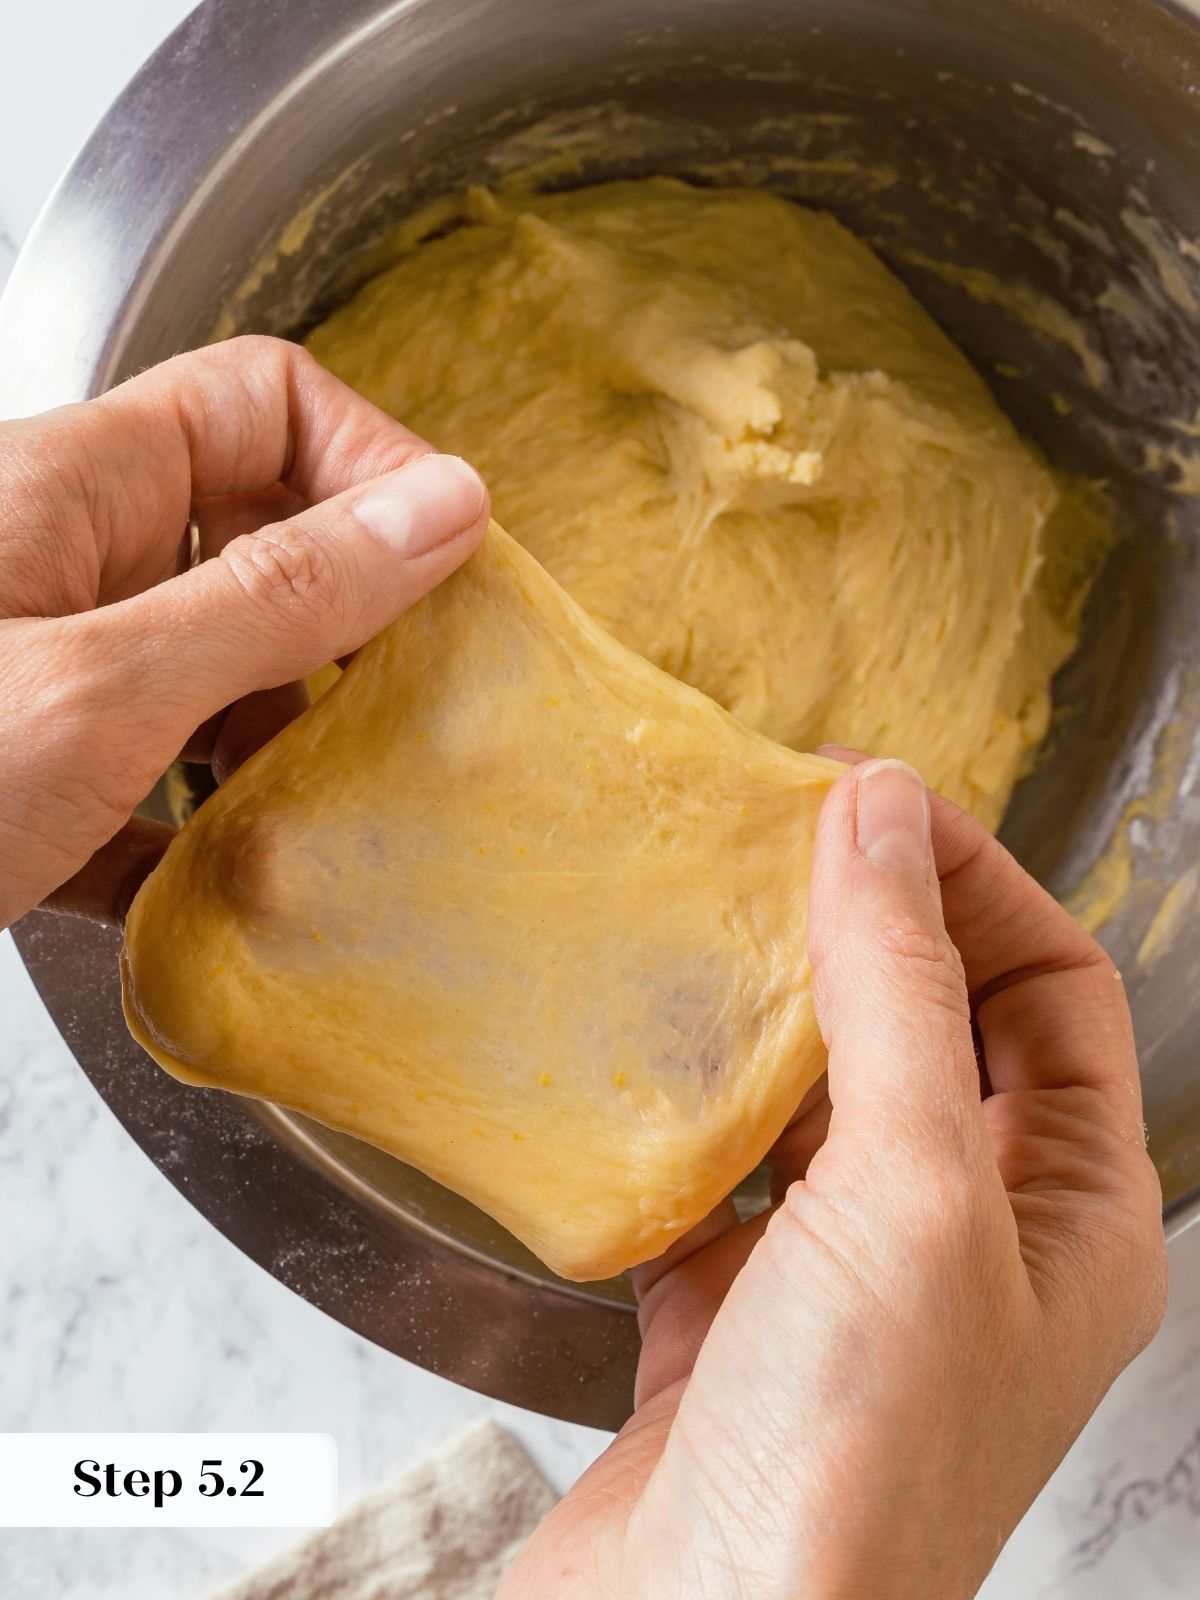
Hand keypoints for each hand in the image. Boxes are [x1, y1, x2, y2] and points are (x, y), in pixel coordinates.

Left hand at [0, 335, 488, 929]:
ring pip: (216, 667)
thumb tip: (441, 510)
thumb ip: (281, 593)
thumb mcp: (107, 683)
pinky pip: (156, 780)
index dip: (371, 461)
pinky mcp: (34, 780)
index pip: (268, 398)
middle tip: (415, 697)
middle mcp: (64, 563)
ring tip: (328, 808)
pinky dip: (204, 831)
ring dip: (282, 738)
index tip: (446, 563)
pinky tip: (226, 888)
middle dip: (347, 616)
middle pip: (255, 534)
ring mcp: (49, 675)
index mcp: (76, 486)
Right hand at [502, 754, 1165, 1599]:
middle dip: (871, 927)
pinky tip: (641, 1057)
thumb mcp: (911, 1192)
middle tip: (780, 834)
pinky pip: (722, 1168)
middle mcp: (973, 1244)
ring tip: (708, 920)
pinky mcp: (733, 1311)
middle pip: (940, 1029)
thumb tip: (883, 812)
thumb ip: (900, 990)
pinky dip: (685, 1106)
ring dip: (773, 1008)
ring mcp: (851, 1280)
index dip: (975, 880)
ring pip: (825, 1093)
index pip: (1054, 990)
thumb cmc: (852, 1456)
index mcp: (1073, 1218)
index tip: (872, 799)